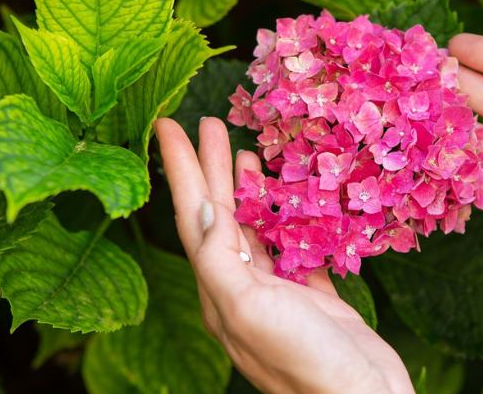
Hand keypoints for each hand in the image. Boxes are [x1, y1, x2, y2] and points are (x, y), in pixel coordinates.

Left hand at [154, 117, 412, 393]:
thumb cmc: (304, 360)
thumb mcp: (250, 309)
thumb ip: (221, 261)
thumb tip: (203, 211)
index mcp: (219, 292)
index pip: (193, 218)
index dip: (181, 170)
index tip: (167, 124)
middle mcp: (242, 290)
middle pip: (222, 217)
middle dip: (213, 168)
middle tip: (209, 121)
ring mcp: (280, 295)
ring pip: (257, 231)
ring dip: (249, 191)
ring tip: (246, 152)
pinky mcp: (315, 299)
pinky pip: (297, 248)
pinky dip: (291, 220)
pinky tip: (294, 201)